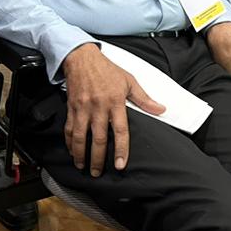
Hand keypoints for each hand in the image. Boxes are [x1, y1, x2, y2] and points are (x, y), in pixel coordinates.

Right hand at [61, 43, 164, 175]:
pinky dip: (69, 142)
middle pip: (98, 138)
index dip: (121, 149)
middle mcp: (99, 107)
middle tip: (98, 172)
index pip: (120, 130)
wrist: (82, 57)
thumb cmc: (107, 69)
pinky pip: (69, 128)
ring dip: (81, 154)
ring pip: (80, 136)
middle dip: (97, 158)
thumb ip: (144, 98)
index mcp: (115, 102)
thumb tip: (161, 109)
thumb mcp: (129, 81)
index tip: (120, 164)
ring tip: (82, 166)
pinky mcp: (72, 107)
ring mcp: (83, 108)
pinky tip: (71, 151)